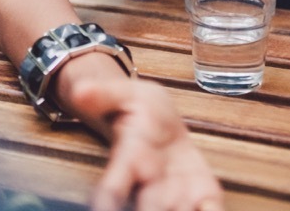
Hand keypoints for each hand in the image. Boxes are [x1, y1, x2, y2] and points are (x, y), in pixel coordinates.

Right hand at [71, 77, 223, 210]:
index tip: (104, 206)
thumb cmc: (140, 110)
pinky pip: (209, 209)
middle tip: (153, 207)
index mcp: (130, 158)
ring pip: (176, 210)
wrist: (163, 123)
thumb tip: (80, 90)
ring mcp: (177, 191)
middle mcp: (151, 183)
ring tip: (184, 207)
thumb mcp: (123, 93)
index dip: (109, 199)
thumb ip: (103, 93)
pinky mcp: (202, 193)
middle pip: (149, 207)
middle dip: (150, 210)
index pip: (114, 186)